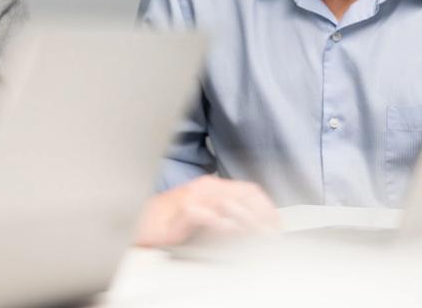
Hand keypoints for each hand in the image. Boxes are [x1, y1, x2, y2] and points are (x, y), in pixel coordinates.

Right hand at [134, 175, 278, 247]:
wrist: (144, 224)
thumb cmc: (172, 222)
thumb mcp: (207, 215)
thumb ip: (228, 216)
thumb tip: (255, 226)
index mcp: (214, 186)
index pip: (250, 191)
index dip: (268, 208)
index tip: (278, 225)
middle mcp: (207, 187)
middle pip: (245, 195)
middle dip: (263, 215)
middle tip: (273, 234)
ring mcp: (195, 196)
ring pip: (230, 202)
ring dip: (248, 220)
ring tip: (260, 235)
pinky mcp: (183, 208)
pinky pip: (207, 214)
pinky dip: (222, 223)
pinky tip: (232, 232)